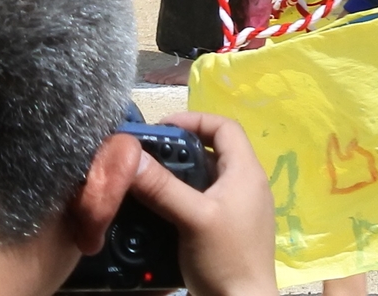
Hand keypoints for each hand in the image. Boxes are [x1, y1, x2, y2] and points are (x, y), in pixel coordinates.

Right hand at [131, 110, 280, 295]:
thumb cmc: (225, 258)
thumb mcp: (192, 218)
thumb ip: (163, 187)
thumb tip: (131, 156)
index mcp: (246, 172)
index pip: (224, 127)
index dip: (194, 120)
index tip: (162, 129)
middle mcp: (246, 184)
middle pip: (213, 151)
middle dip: (180, 150)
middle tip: (149, 157)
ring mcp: (239, 209)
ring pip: (206, 178)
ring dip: (179, 176)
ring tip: (149, 181)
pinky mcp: (229, 229)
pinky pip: (205, 201)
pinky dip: (183, 198)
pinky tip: (161, 210)